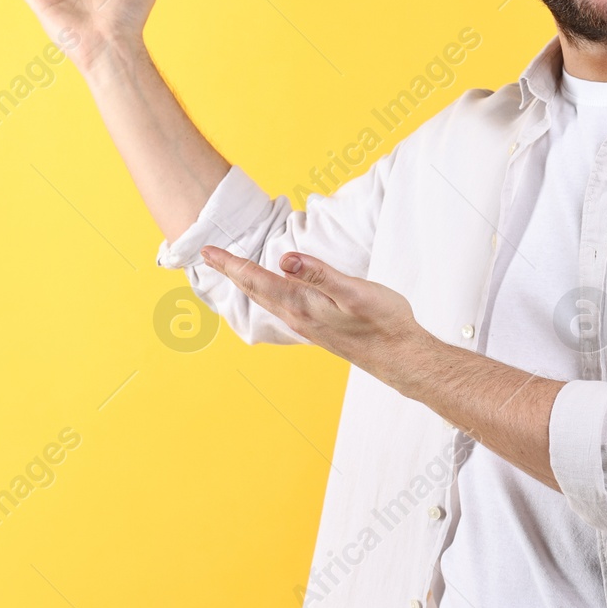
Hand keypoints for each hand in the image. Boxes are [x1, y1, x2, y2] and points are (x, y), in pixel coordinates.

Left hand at [198, 246, 427, 373]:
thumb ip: (318, 274)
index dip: (229, 263)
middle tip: (209, 256)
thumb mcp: (352, 291)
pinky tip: (271, 292)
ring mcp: (306, 325)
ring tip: (232, 270)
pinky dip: (265, 293)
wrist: (400, 357)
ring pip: (265, 300)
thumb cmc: (381, 322)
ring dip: (246, 283)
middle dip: (230, 272)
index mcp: (301, 305)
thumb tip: (284, 259)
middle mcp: (296, 317)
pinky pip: (279, 307)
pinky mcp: (318, 328)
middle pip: (254, 290)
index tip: (206, 250)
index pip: (255, 279)